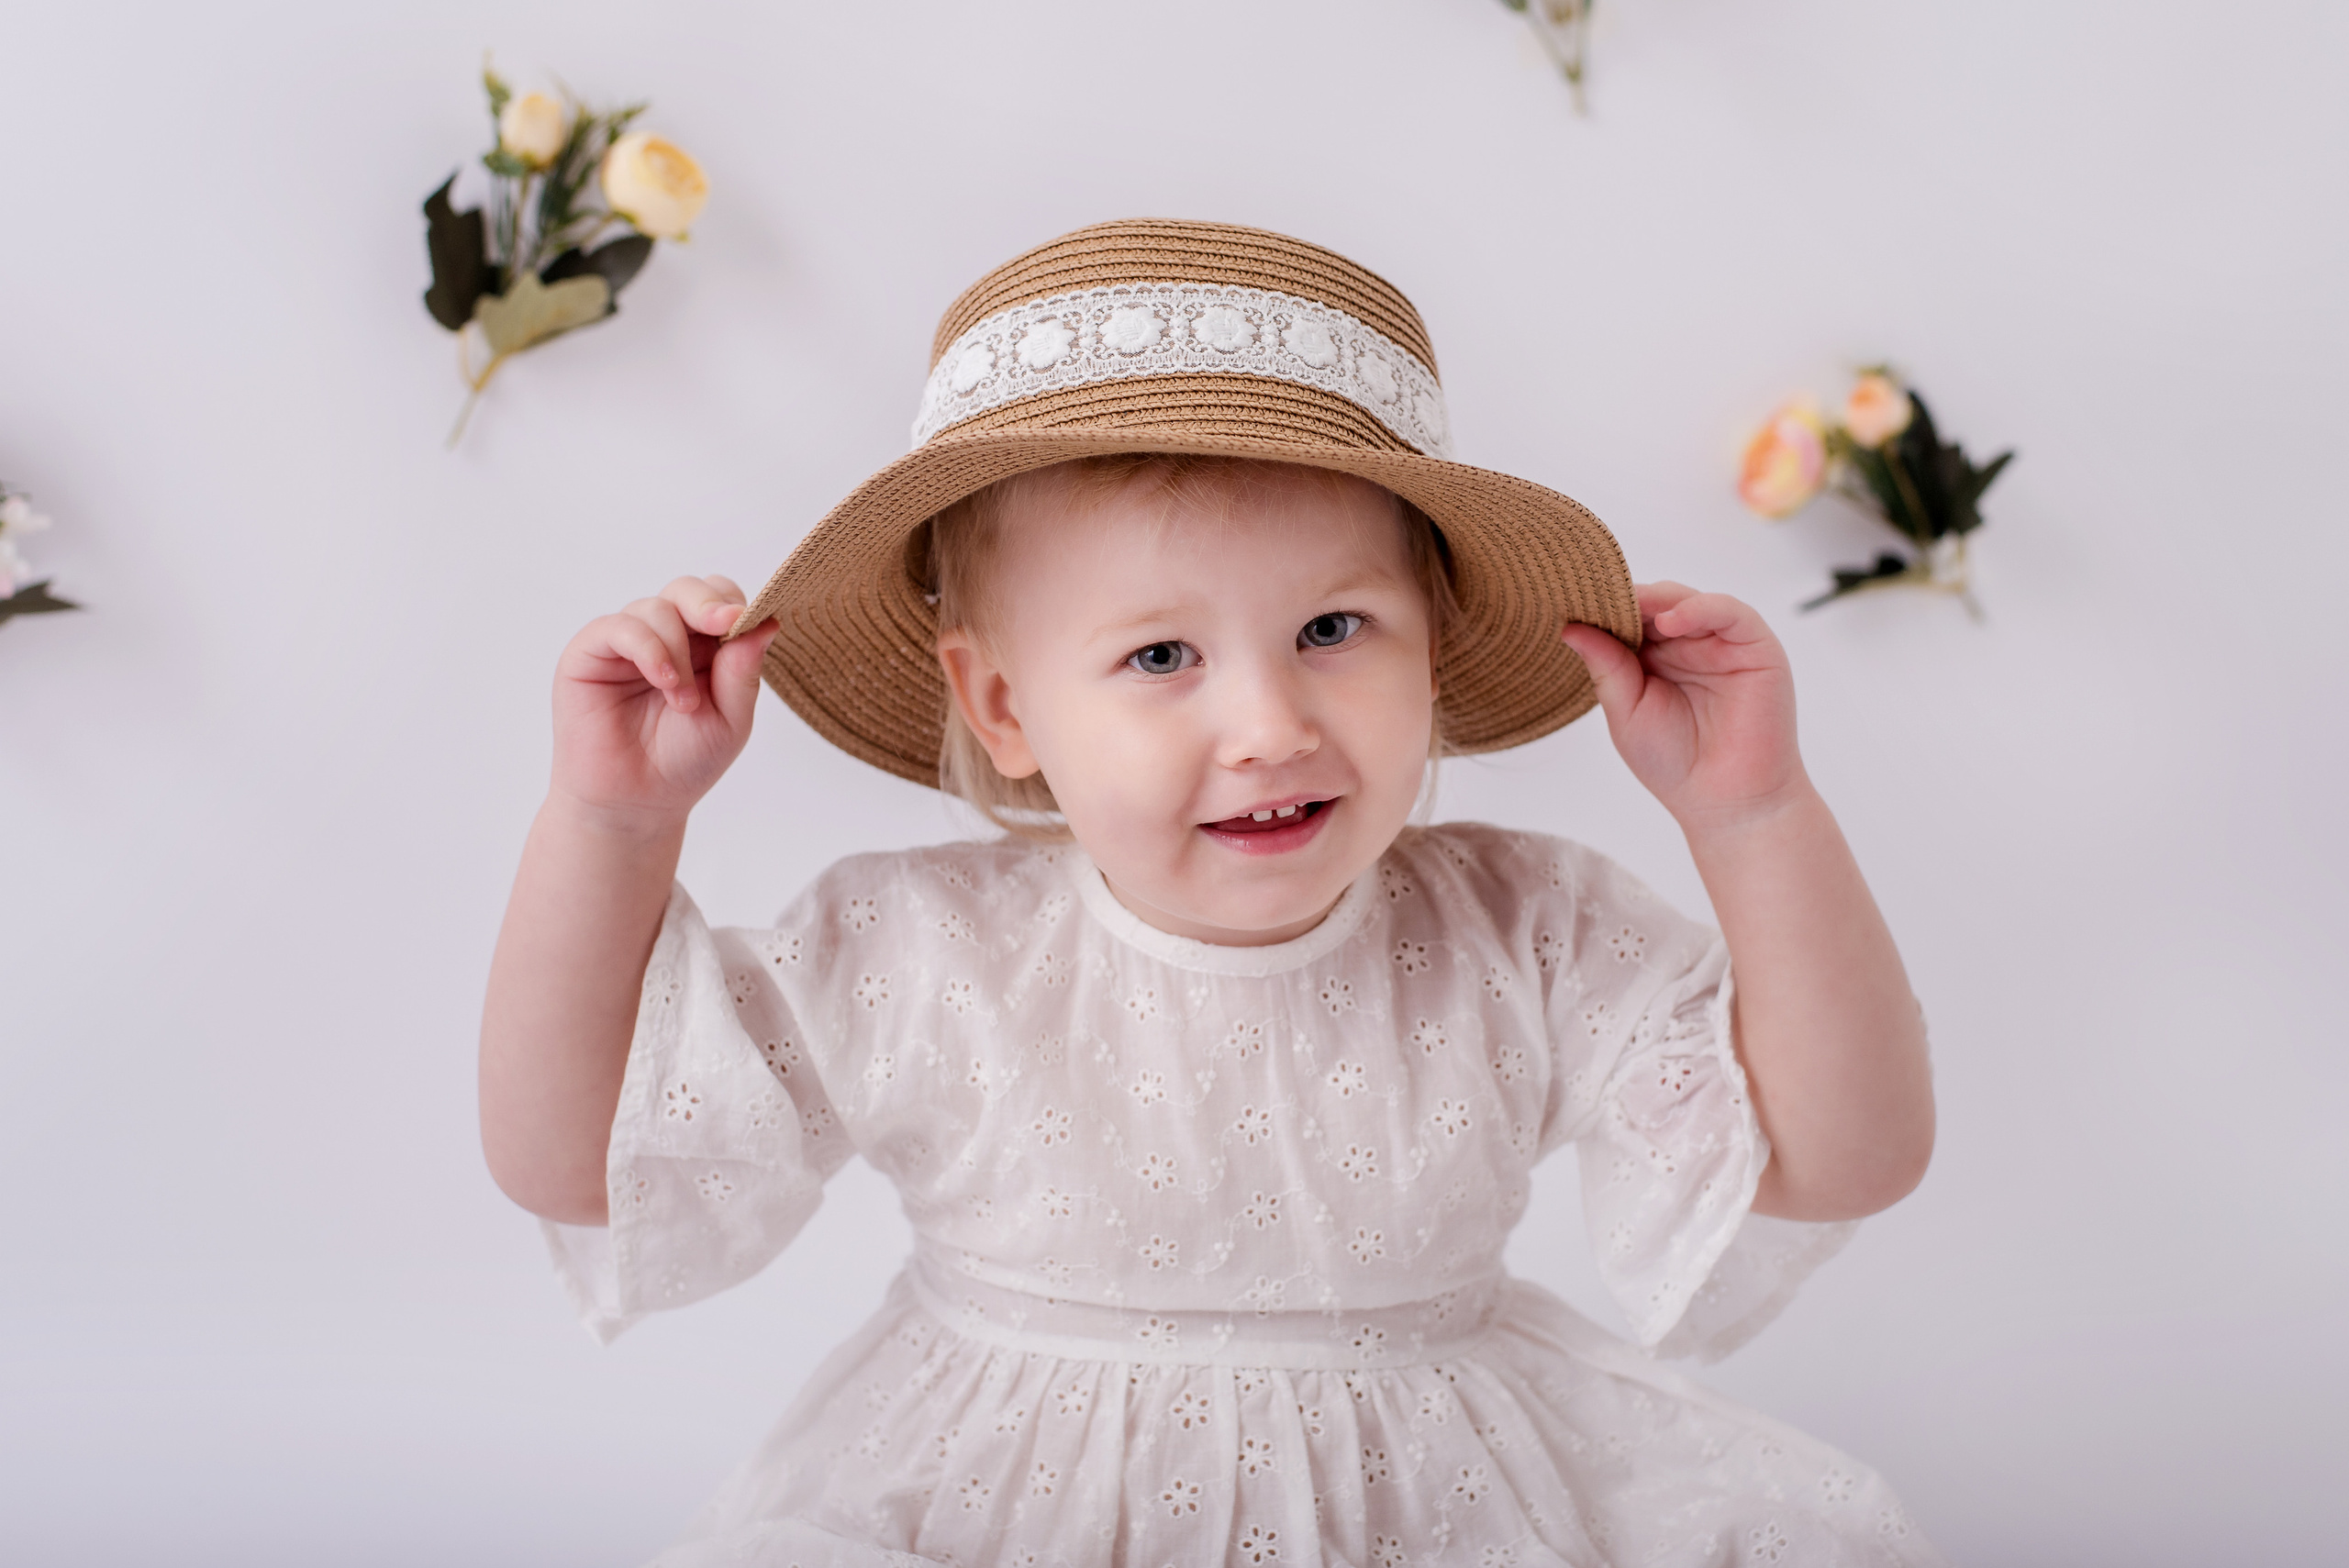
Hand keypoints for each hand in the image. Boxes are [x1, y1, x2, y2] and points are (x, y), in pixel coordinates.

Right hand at [549, 575, 777, 829]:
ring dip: (678, 651)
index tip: (748, 622)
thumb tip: (767, 621)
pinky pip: (619, 627)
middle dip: (709, 603)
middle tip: (725, 625)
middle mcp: (666, 637)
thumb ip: (743, 671)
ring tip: (683, 701)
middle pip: (689, 589)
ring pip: (656, 607)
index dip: (735, 604)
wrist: (636, 803)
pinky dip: (648, 648)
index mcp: (705, 647)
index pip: (721, 600)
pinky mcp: (591, 652)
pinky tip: (664, 680)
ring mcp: (627, 642)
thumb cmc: (684, 762)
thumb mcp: (731, 719)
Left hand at [1559, 583, 1806, 827]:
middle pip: (1656, 603)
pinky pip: (1730, 612)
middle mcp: (1689, 646)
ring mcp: (1722, 644)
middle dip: (1627, 599)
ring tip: (1631, 606)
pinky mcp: (1757, 647)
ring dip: (1658, 599)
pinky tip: (1671, 620)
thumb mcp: (1626, 712)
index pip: (1629, 619)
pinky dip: (1700, 608)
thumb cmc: (1676, 764)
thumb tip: (1570, 627)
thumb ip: (1607, 667)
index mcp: (1655, 659)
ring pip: (1689, 600)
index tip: (1573, 603)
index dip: (1604, 610)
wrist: (1727, 802)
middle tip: (1596, 596)